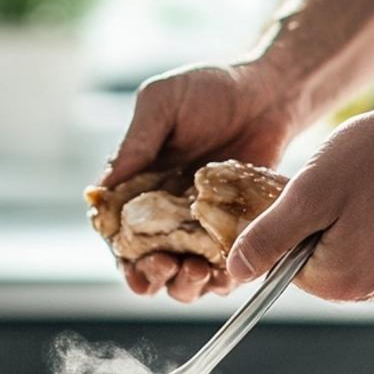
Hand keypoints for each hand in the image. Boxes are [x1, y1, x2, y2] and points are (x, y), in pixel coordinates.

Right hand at [102, 60, 298, 302]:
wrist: (269, 91)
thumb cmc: (211, 88)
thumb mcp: (162, 103)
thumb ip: (135, 144)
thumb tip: (103, 187)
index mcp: (139, 185)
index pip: (120, 233)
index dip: (123, 259)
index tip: (133, 271)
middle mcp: (166, 210)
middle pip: (149, 263)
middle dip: (153, 276)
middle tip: (166, 268)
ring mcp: (202, 223)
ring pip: (186, 274)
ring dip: (187, 284)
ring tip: (197, 273)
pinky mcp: (236, 228)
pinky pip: (226, 265)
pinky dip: (225, 277)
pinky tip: (227, 274)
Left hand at [226, 96, 373, 300]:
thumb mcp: (306, 194)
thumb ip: (267, 239)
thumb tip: (237, 272)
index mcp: (341, 281)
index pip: (284, 268)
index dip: (286, 227)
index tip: (305, 196)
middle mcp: (371, 290)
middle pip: (313, 265)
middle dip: (313, 227)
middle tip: (331, 188)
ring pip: (340, 255)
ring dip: (338, 224)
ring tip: (356, 188)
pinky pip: (369, 249)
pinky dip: (365, 224)